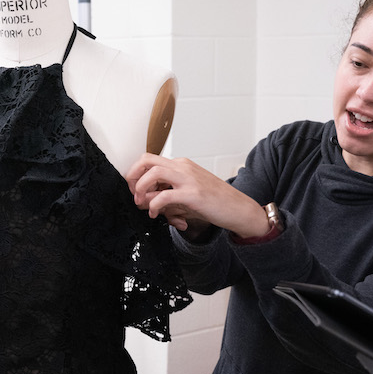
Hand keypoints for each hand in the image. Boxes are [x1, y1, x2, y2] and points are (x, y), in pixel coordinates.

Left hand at [126, 153, 268, 237]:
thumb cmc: (214, 202)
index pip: (149, 160)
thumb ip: (166, 195)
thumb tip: (145, 202)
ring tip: (142, 203)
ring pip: (154, 172)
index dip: (136, 174)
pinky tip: (154, 213)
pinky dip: (154, 205)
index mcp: (181, 165)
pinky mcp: (193, 194)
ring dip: (141, 188)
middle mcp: (183, 167)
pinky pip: (164, 195)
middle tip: (134, 194)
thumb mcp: (186, 194)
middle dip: (133, 176)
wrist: (239, 209)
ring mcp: (188, 179)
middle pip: (147, 160)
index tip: (134, 190)